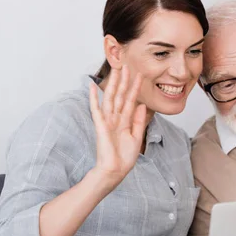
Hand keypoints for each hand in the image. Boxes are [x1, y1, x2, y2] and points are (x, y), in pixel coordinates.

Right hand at [89, 65, 146, 186]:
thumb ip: (139, 121)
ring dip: (112, 83)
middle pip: (120, 95)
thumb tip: (142, 105)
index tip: (140, 75)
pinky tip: (92, 86)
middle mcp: (115, 118)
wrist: (115, 170)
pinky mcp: (100, 126)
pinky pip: (96, 109)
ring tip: (115, 69)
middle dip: (124, 80)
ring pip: (110, 98)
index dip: (135, 87)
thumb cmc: (124, 157)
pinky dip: (93, 98)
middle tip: (127, 64)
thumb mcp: (137, 137)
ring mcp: (107, 121)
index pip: (131, 100)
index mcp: (125, 121)